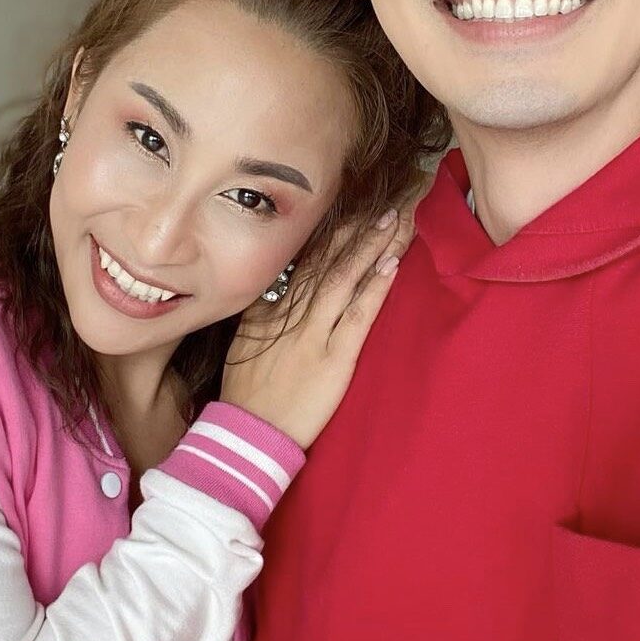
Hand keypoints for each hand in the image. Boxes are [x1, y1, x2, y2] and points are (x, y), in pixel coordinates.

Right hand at [220, 210, 412, 448]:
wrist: (246, 436)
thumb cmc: (246, 394)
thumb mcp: (245, 341)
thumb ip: (264, 312)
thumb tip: (281, 285)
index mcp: (267, 307)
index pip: (303, 261)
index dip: (332, 234)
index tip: (354, 210)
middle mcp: (290, 314)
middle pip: (327, 261)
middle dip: (357, 230)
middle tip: (385, 204)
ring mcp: (312, 335)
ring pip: (344, 280)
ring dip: (371, 248)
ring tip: (395, 222)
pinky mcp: (333, 360)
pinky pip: (357, 316)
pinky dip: (374, 288)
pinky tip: (391, 265)